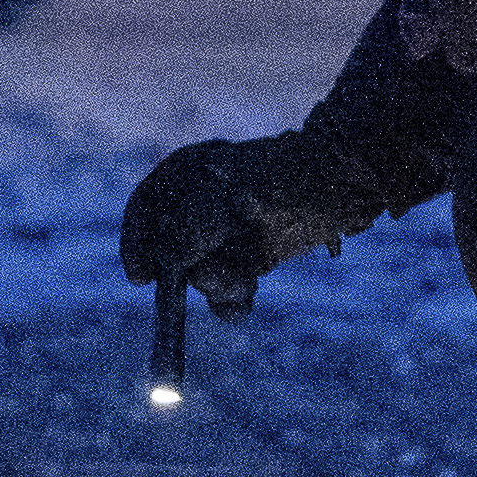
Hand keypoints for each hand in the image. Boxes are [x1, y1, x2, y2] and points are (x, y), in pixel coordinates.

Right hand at [118, 131, 384, 319]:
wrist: (340, 185)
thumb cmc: (277, 180)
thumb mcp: (218, 202)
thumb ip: (181, 235)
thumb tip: (164, 270)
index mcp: (185, 174)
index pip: (144, 210)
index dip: (136, 244)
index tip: (141, 279)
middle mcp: (200, 205)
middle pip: (168, 252)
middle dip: (188, 273)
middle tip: (217, 277)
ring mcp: (226, 233)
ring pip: (197, 276)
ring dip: (216, 286)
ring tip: (244, 282)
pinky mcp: (253, 258)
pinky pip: (224, 291)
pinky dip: (230, 302)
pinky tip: (245, 300)